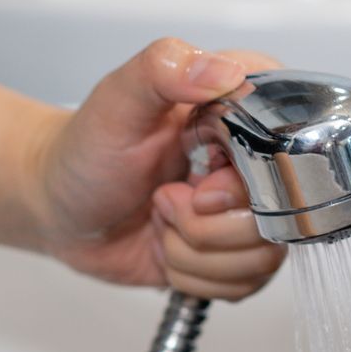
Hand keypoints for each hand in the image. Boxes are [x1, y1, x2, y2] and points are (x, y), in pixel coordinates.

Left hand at [27, 40, 286, 299]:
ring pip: (262, 257)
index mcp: (245, 107)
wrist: (59, 206)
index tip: (199, 178)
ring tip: (162, 219)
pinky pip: (244, 284)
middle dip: (208, 223)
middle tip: (165, 199)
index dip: (244, 179)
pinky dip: (193, 274)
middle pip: (281, 213)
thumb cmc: (86, 149)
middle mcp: (258, 159)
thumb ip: (164, 67)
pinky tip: (168, 245)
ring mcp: (249, 209)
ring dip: (195, 251)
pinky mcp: (235, 252)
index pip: (292, 148)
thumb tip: (224, 70)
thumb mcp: (118, 100)